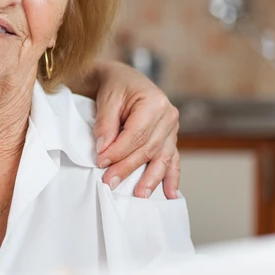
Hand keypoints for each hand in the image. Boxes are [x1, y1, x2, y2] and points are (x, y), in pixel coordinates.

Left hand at [92, 61, 180, 198]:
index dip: (119, 151)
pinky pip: (172, 159)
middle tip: (111, 182)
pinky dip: (171, 177)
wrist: (123, 79)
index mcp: (155, 102)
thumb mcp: (107, 99)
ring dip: (151, 179)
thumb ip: (106, 125)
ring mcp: (172, 128)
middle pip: (148, 148)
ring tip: (141, 195)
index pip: (136, 134)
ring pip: (162, 157)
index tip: (101, 163)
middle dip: (128, 167)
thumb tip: (103, 150)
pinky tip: (171, 194)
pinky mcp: (170, 137)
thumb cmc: (116, 86)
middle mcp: (168, 115)